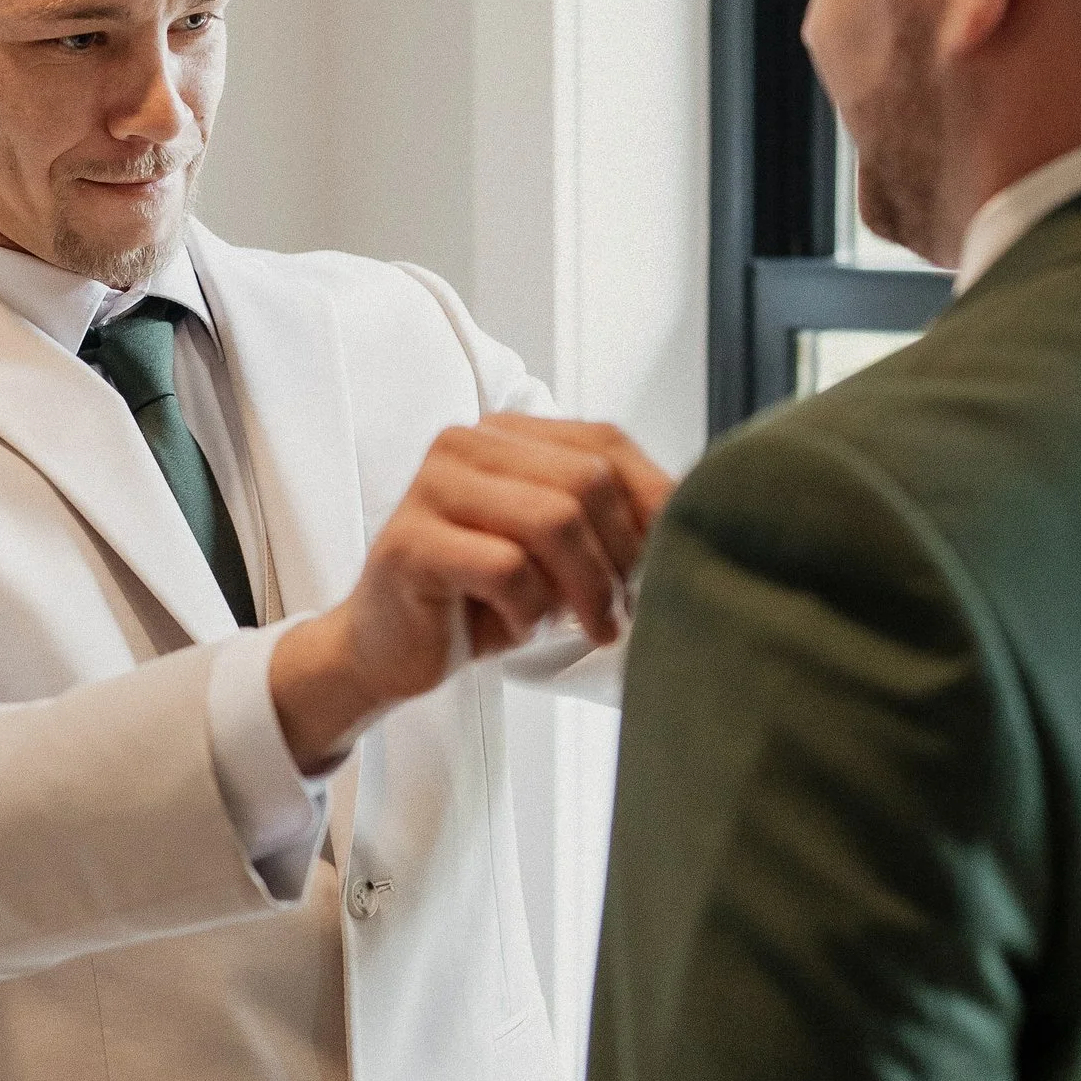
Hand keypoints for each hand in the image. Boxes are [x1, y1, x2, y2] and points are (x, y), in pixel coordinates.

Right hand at [270, 416, 672, 773]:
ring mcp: (431, 486)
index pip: (607, 443)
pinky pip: (506, 568)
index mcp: (506, 432)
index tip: (659, 568)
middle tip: (620, 610)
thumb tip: (691, 515)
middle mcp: (465, 443)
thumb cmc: (482, 598)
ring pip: (552, 521)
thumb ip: (606, 516)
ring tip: (585, 624)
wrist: (389, 648)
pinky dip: (529, 610)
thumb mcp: (555, 548)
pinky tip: (519, 627)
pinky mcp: (410, 542)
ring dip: (585, 587)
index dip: (651, 507)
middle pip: (587, 481)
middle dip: (620, 556)